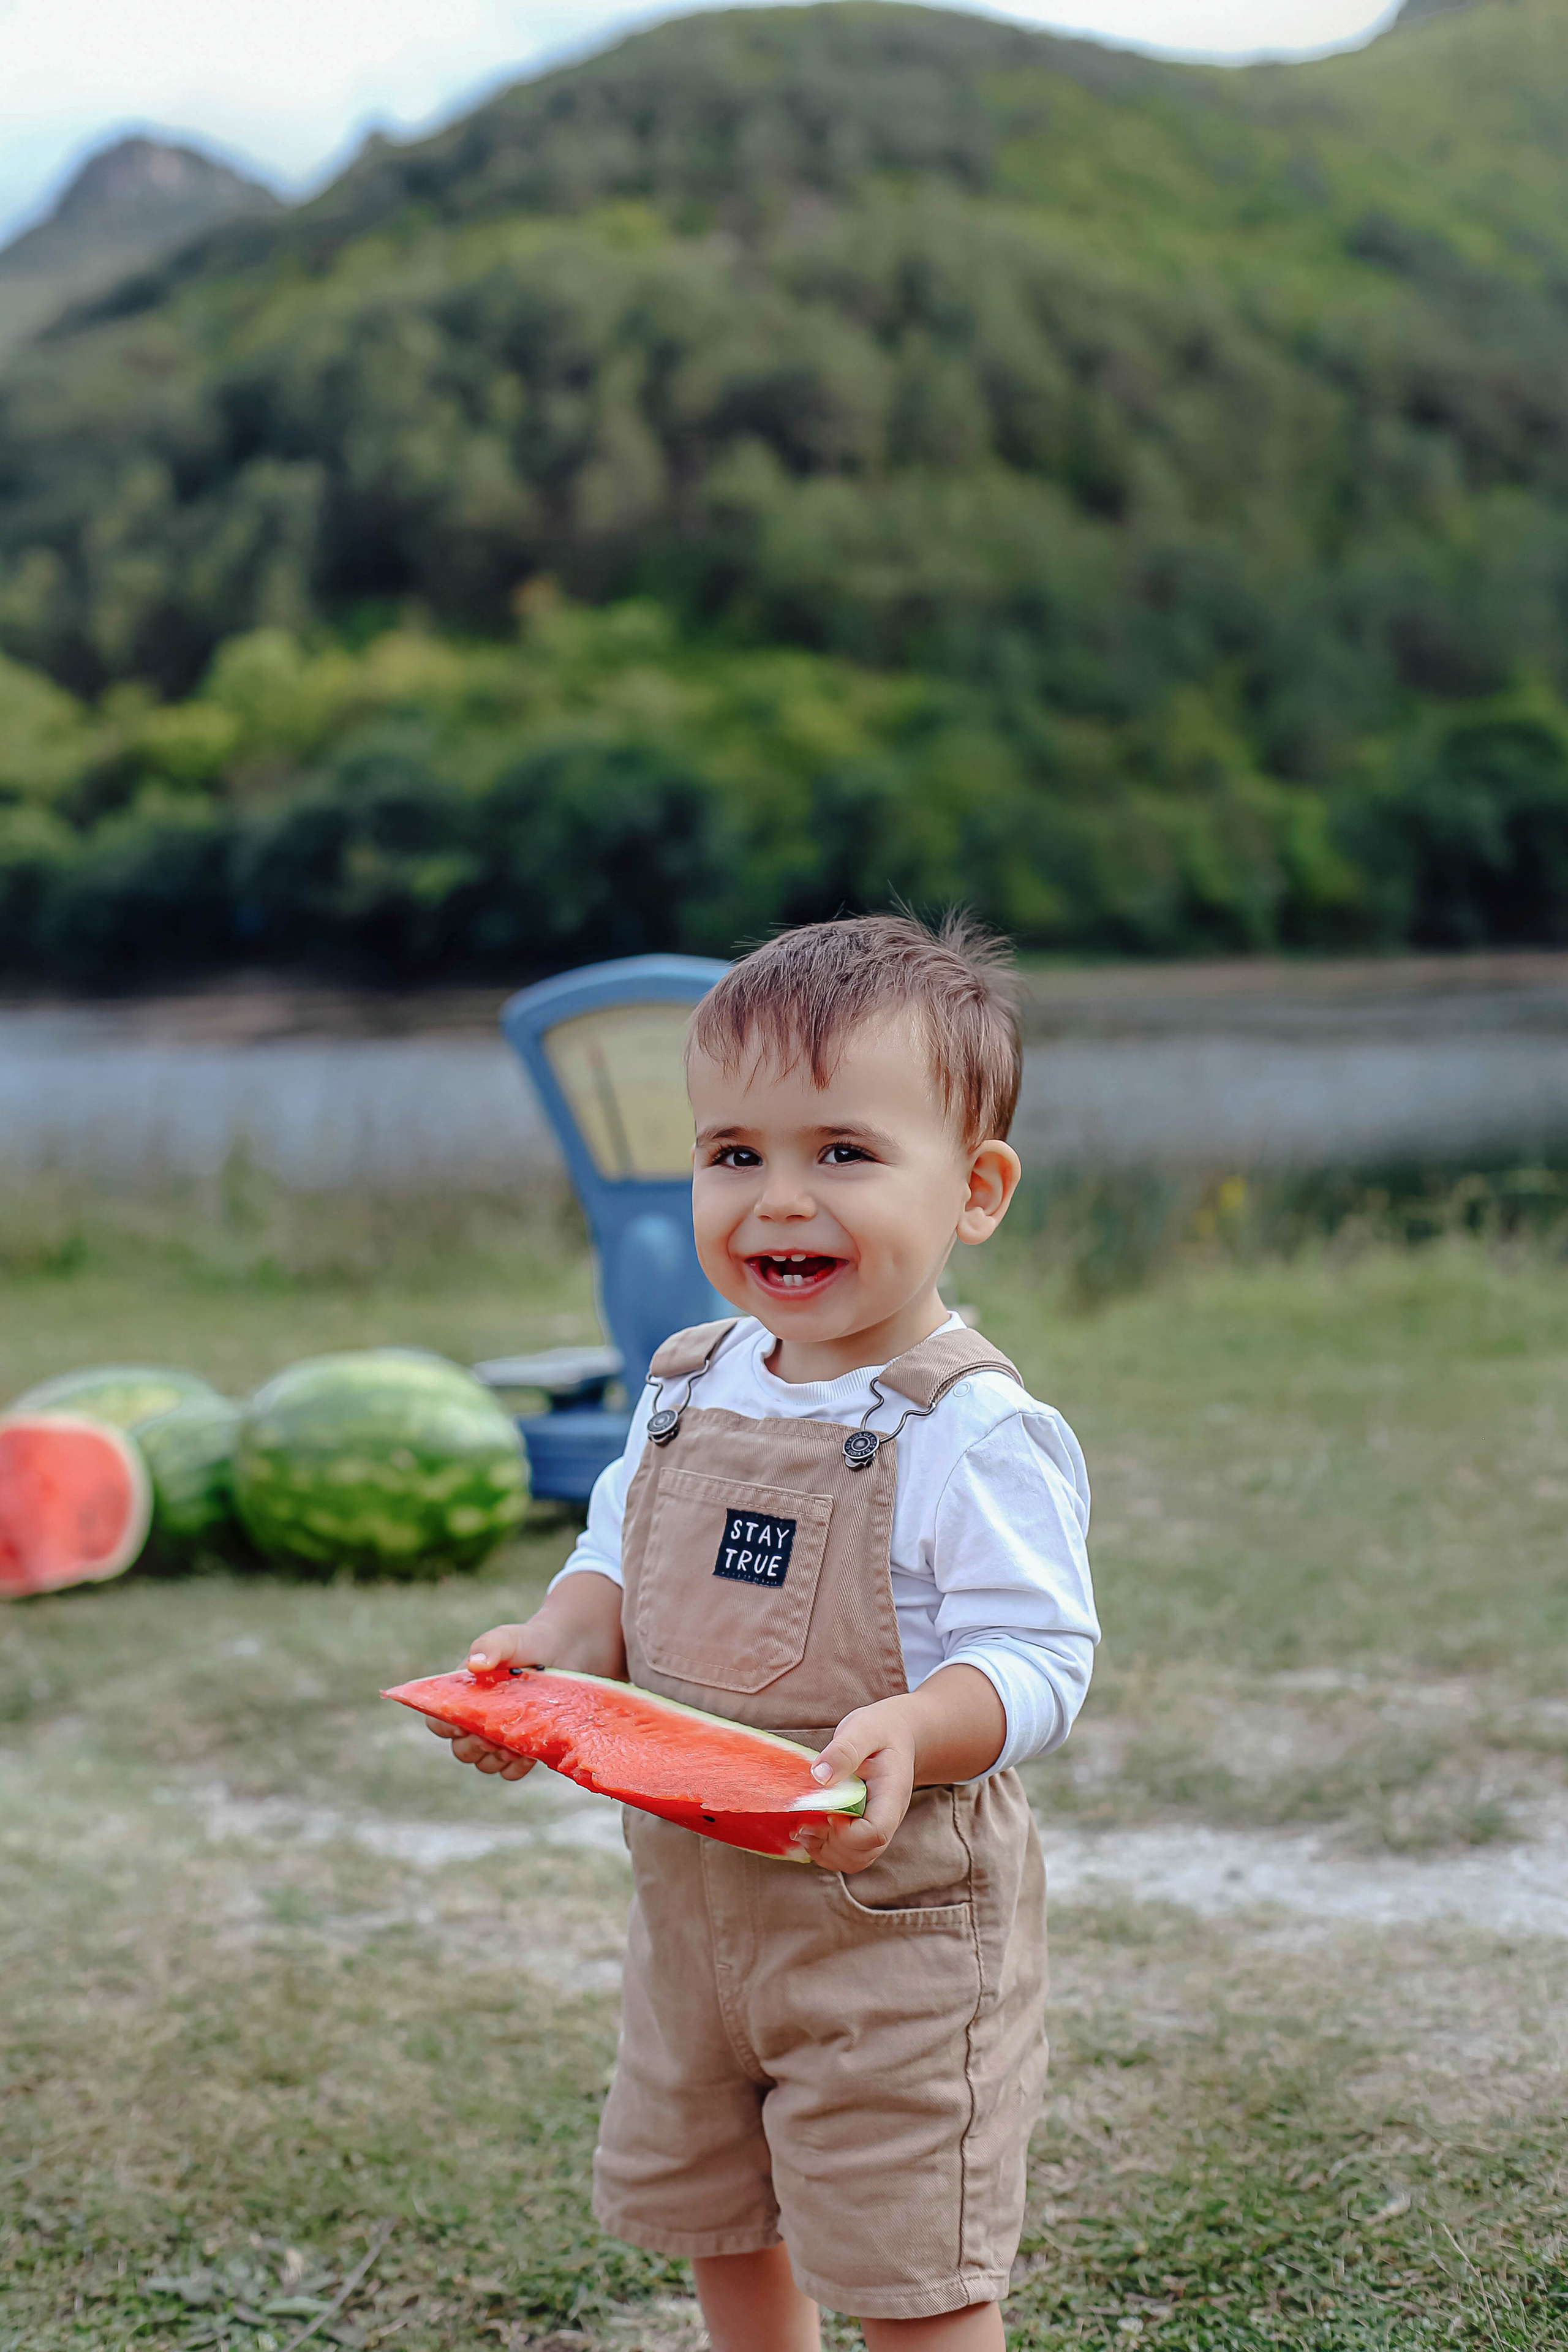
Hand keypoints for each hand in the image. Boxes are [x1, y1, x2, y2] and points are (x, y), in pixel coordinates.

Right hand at [422, 1570, 624, 1781]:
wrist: (569, 1650)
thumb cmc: (531, 1641)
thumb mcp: (508, 1638)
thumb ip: (490, 1646)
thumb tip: (475, 1664)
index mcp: (464, 1695)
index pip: (437, 1722)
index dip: (446, 1728)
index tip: (465, 1722)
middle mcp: (477, 1718)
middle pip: (460, 1750)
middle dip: (474, 1747)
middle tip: (493, 1736)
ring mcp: (500, 1735)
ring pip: (483, 1764)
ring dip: (495, 1759)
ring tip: (513, 1744)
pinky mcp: (524, 1747)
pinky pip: (509, 1772)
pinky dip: (516, 1767)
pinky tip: (528, 1752)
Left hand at [789, 1697, 916, 1873]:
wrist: (896, 1735)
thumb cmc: (881, 1730)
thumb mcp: (864, 1729)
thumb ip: (844, 1750)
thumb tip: (819, 1776)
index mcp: (892, 1795)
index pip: (875, 1832)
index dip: (846, 1832)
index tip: (827, 1812)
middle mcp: (888, 1818)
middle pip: (862, 1852)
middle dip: (828, 1843)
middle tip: (803, 1822)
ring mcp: (877, 1827)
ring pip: (853, 1860)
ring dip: (824, 1851)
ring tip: (802, 1828)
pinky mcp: (863, 1829)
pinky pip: (847, 1855)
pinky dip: (824, 1850)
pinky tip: (809, 1829)